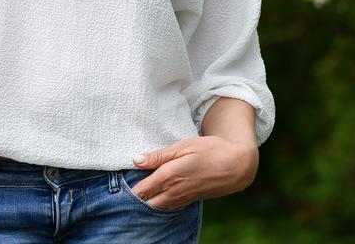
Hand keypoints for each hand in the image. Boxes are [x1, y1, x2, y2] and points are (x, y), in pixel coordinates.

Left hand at [128, 136, 258, 208]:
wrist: (235, 165)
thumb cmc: (209, 150)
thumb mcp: (183, 146)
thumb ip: (159, 155)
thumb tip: (135, 160)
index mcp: (170, 176)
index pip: (142, 189)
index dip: (129, 188)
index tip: (119, 181)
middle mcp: (174, 191)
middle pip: (147, 203)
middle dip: (136, 198)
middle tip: (125, 188)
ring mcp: (182, 198)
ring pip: (157, 207)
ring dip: (147, 202)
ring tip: (137, 191)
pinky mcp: (189, 200)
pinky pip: (169, 207)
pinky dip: (159, 203)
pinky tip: (156, 195)